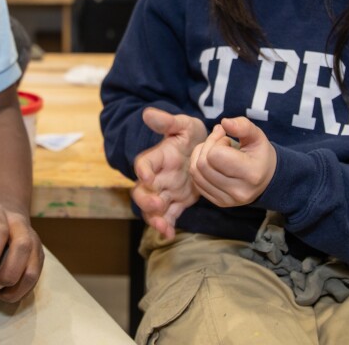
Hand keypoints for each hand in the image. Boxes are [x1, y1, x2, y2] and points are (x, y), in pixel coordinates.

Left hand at [0, 189, 43, 301]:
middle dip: (6, 271)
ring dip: (15, 283)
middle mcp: (19, 225)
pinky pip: (35, 277)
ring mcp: (32, 241)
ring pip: (33, 265)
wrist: (2, 221)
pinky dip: (20, 290)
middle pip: (23, 247)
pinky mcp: (38, 257)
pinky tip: (3, 296)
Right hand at [132, 107, 207, 238]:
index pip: (144, 163)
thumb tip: (147, 113)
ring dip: (155, 218)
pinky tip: (170, 234)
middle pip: (142, 191)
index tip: (147, 176)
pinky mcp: (176, 202)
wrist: (206, 150)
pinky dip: (167, 226)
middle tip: (156, 204)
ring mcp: (165, 191)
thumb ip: (168, 122)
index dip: (144, 170)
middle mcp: (157, 176)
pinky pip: (168, 216)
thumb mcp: (184, 125)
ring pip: (152, 208)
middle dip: (146, 200)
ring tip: (163, 226)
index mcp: (157, 157)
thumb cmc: (191, 135)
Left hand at [189, 117, 276, 207]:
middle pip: (203, 164)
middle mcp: (239, 191)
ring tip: (214, 151)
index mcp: (251, 173)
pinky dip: (198, 168)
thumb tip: (224, 122)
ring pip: (196, 173)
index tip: (227, 139)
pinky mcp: (219, 203)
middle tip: (218, 142)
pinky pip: (196, 182)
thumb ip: (242, 126)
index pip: (216, 155)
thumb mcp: (256, 136)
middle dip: (206, 147)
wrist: (266, 178)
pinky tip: (210, 162)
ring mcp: (228, 200)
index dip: (217, 141)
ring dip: (199, 156)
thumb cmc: (259, 153)